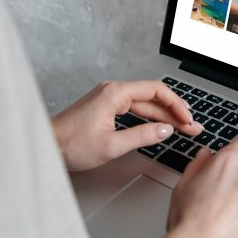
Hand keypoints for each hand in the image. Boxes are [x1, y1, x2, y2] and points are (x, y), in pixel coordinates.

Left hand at [52, 80, 202, 171]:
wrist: (47, 146)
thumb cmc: (71, 144)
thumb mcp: (112, 145)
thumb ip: (143, 136)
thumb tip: (165, 130)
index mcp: (115, 93)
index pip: (156, 91)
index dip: (176, 105)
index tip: (187, 119)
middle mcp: (112, 90)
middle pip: (152, 97)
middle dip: (174, 112)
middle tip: (191, 126)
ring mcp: (108, 98)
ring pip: (143, 103)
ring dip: (163, 115)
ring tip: (181, 127)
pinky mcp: (104, 107)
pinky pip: (133, 108)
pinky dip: (148, 117)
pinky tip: (158, 126)